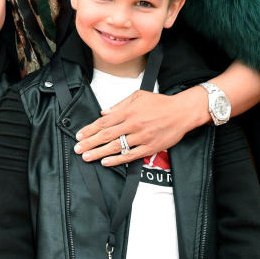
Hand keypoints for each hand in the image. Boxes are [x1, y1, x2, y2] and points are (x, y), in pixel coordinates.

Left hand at [75, 88, 207, 166]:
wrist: (182, 112)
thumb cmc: (160, 103)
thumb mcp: (138, 96)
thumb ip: (120, 105)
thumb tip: (104, 112)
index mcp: (129, 111)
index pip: (104, 122)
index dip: (90, 129)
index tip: (79, 135)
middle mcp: (133, 124)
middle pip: (107, 135)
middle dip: (90, 143)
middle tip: (78, 149)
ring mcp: (142, 137)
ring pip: (116, 147)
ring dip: (99, 153)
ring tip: (87, 157)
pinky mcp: (150, 147)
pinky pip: (131, 155)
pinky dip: (117, 160)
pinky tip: (106, 162)